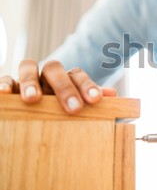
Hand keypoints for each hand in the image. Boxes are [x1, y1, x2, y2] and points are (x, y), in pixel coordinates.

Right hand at [0, 59, 116, 113]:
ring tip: (33, 99)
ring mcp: (26, 79)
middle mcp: (47, 76)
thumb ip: (96, 105)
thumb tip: (112, 95)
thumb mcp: (79, 111)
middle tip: (73, 108)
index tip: (95, 99)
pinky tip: (4, 94)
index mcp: (66, 80)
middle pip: (54, 68)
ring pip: (28, 67)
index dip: (87, 85)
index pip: (77, 75)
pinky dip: (4, 83)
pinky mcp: (9, 87)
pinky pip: (5, 79)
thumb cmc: (63, 116)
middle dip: (64, 87)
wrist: (35, 123)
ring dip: (31, 81)